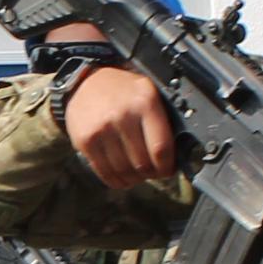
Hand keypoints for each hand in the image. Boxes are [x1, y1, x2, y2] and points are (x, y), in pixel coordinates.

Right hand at [63, 66, 183, 189]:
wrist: (87, 82)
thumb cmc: (125, 92)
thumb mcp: (149, 94)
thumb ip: (162, 121)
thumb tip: (177, 156)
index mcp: (145, 102)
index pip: (161, 149)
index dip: (167, 167)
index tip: (167, 170)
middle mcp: (123, 115)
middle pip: (143, 163)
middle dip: (151, 174)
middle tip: (152, 173)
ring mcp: (101, 129)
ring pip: (124, 171)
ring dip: (134, 179)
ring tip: (137, 175)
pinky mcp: (85, 140)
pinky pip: (104, 172)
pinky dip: (116, 181)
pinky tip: (122, 178)